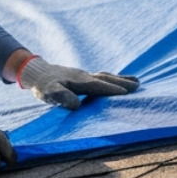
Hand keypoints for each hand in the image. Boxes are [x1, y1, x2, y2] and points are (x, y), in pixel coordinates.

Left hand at [18, 55, 139, 110]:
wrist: (38, 72)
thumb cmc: (43, 85)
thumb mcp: (48, 93)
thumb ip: (61, 97)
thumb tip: (76, 106)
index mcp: (79, 81)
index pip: (98, 86)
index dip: (111, 90)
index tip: (126, 94)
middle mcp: (85, 76)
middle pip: (106, 79)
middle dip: (122, 83)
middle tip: (138, 87)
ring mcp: (85, 75)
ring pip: (106, 76)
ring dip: (120, 79)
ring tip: (136, 82)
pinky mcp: (83, 76)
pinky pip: (102, 77)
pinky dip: (113, 78)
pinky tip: (118, 81)